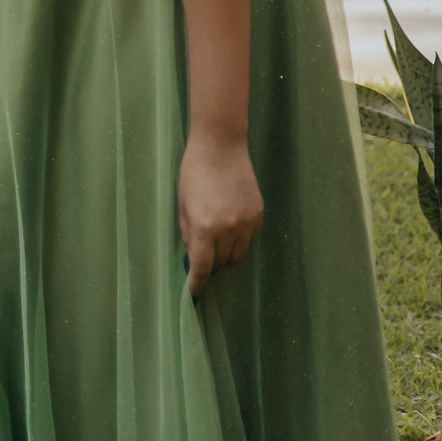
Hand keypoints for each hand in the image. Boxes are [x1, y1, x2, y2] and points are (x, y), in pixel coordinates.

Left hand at [177, 134, 262, 294]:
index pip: (202, 267)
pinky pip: (249, 241)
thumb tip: (193, 260)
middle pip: (222, 264)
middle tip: (202, 259)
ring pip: (238, 256)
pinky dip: (239, 243)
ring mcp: (247, 223)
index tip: (194, 293)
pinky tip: (230, 229)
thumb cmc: (193, 174)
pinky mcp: (259, 216)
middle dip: (211, 266)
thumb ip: (188, 235)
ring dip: (226, 256)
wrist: (221, 147)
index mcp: (204, 227)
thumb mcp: (182, 205)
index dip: (197, 283)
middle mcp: (228, 229)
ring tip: (215, 243)